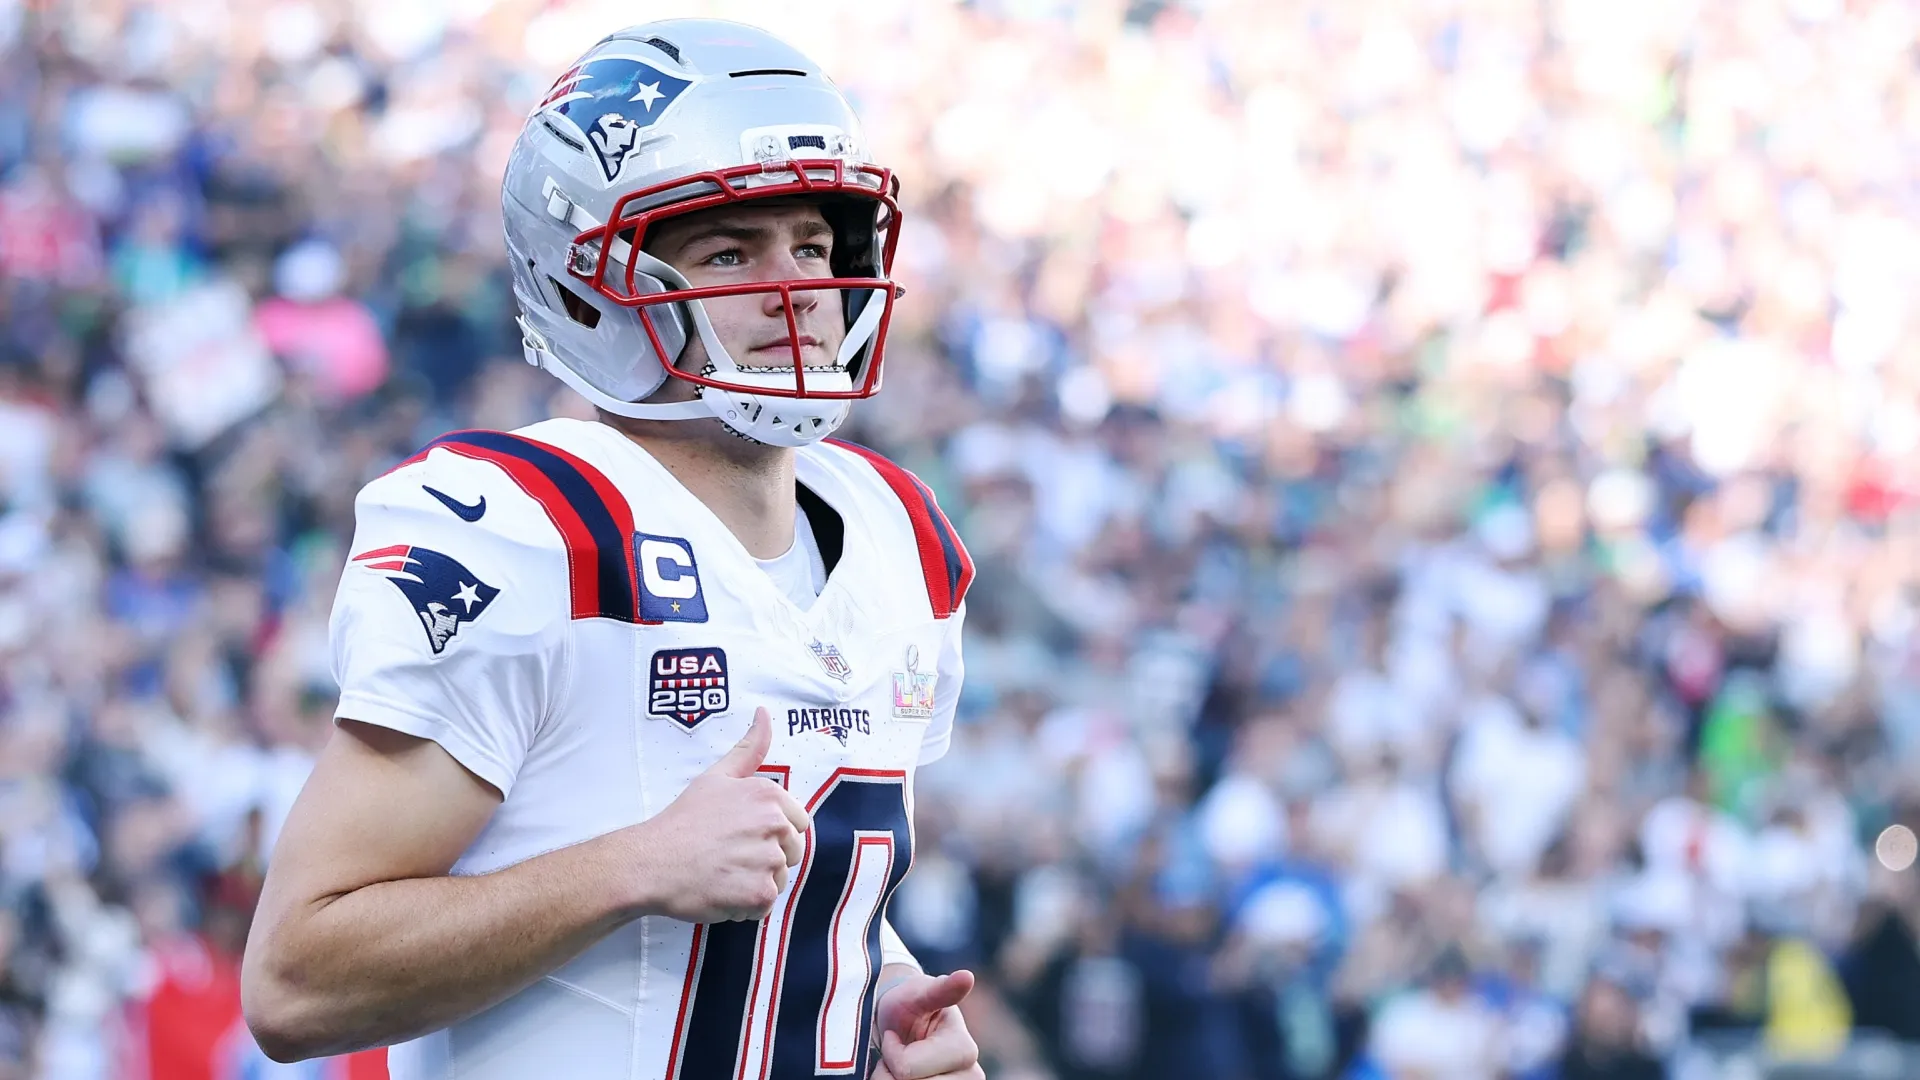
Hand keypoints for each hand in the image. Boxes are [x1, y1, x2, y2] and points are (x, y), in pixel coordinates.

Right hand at [630, 708, 809, 922]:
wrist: (651, 862)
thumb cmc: (682, 820)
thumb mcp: (717, 777)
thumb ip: (749, 748)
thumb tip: (765, 713)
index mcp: (768, 796)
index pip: (798, 823)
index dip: (772, 833)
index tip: (742, 836)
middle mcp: (774, 826)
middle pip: (793, 852)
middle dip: (767, 858)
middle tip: (729, 855)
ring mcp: (767, 862)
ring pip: (780, 880)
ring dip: (755, 883)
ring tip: (723, 873)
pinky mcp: (758, 894)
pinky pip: (765, 905)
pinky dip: (745, 905)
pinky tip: (720, 891)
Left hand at [870, 969, 982, 1079]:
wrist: (905, 1029)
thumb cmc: (910, 1007)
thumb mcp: (918, 993)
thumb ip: (940, 989)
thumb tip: (967, 977)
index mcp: (964, 1049)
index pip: (907, 1069)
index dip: (890, 1052)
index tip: (894, 1036)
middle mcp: (970, 1077)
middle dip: (890, 1072)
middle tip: (897, 1053)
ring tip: (899, 1066)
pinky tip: (904, 1077)